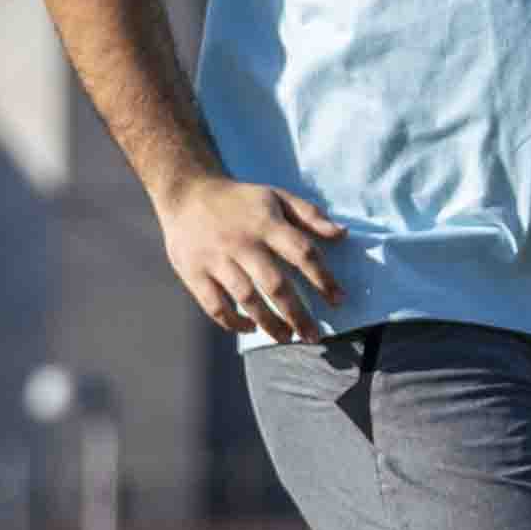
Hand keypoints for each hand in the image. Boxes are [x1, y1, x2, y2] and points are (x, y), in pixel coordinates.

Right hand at [159, 173, 345, 346]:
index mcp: (267, 223)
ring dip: (269, 322)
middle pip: (275, 284)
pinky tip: (250, 328)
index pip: (302, 253)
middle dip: (297, 314)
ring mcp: (216, 259)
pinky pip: (214, 305)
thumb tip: (342, 234)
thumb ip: (310, 215)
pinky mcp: (194, 272)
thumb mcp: (277, 196)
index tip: (338, 300)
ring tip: (287, 337)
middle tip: (313, 336)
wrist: (188, 192)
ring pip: (246, 298)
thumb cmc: (241, 200)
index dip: (323, 278)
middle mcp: (242, 243)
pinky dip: (232, 321)